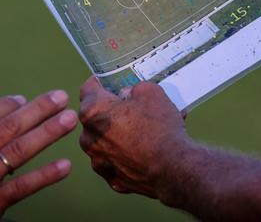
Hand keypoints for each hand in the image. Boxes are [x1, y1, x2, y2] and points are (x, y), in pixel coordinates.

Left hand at [78, 77, 187, 197]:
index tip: (108, 82)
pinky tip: (143, 153)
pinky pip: (115, 162)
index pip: (88, 89)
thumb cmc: (159, 127)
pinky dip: (125, 157)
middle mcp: (89, 137)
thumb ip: (134, 89)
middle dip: (110, 112)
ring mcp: (98, 161)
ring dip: (116, 136)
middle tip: (131, 108)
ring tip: (140, 132)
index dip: (100, 82)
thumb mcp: (151, 92)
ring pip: (103, 141)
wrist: (172, 167)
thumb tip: (130, 95)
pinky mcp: (112, 178)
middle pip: (95, 118)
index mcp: (93, 111)